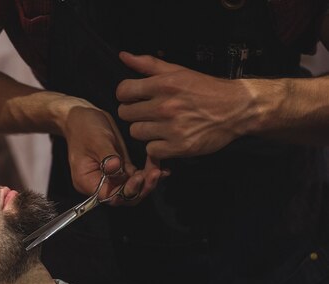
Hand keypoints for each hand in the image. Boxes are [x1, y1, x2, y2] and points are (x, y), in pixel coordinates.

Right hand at [62, 103, 165, 205]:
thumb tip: (117, 170)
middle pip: (123, 197)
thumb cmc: (84, 127)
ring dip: (147, 181)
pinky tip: (160, 168)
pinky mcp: (121, 169)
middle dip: (141, 188)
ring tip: (160, 170)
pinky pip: (136, 177)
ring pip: (133, 188)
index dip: (126, 191)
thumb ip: (107, 157)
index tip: (139, 177)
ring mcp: (112, 178)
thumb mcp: (96, 140)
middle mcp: (100, 184)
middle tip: (155, 174)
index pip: (109, 197)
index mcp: (88, 182)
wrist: (83, 117)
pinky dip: (148, 173)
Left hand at [116, 52, 253, 158]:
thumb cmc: (206, 89)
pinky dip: (157, 147)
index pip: (123, 91)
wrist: (238, 108)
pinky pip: (151, 150)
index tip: (134, 98)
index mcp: (164, 84)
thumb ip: (148, 65)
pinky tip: (167, 138)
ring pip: (136, 132)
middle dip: (134, 112)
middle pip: (126, 114)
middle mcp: (166, 106)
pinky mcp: (180, 147)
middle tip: (147, 113)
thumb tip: (123, 56)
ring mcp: (173, 128)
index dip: (125, 95)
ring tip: (158, 126)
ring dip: (144, 130)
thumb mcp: (179, 71)